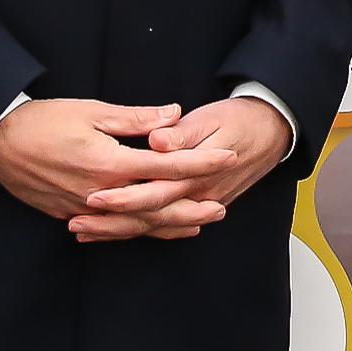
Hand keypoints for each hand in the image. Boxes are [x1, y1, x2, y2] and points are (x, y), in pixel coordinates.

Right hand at [0, 98, 240, 242]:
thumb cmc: (42, 120)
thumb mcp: (91, 110)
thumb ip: (136, 118)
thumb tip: (173, 115)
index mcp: (110, 161)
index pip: (166, 164)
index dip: (200, 162)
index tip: (226, 158)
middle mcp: (102, 191)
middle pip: (157, 206)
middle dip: (192, 207)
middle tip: (221, 209)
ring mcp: (85, 207)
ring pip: (136, 224)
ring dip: (169, 225)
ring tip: (197, 225)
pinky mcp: (70, 213)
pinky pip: (111, 228)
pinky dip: (136, 230)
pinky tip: (151, 229)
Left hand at [92, 96, 292, 239]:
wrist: (274, 131)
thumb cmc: (241, 120)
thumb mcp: (212, 118)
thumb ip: (182, 132)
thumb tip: (159, 140)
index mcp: (196, 174)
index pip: (154, 191)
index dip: (123, 197)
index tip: (93, 197)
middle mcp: (197, 196)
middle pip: (149, 216)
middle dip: (111, 222)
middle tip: (76, 222)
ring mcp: (199, 204)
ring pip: (154, 226)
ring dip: (118, 231)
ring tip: (83, 231)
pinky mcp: (198, 205)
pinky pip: (164, 225)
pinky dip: (138, 230)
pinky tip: (111, 232)